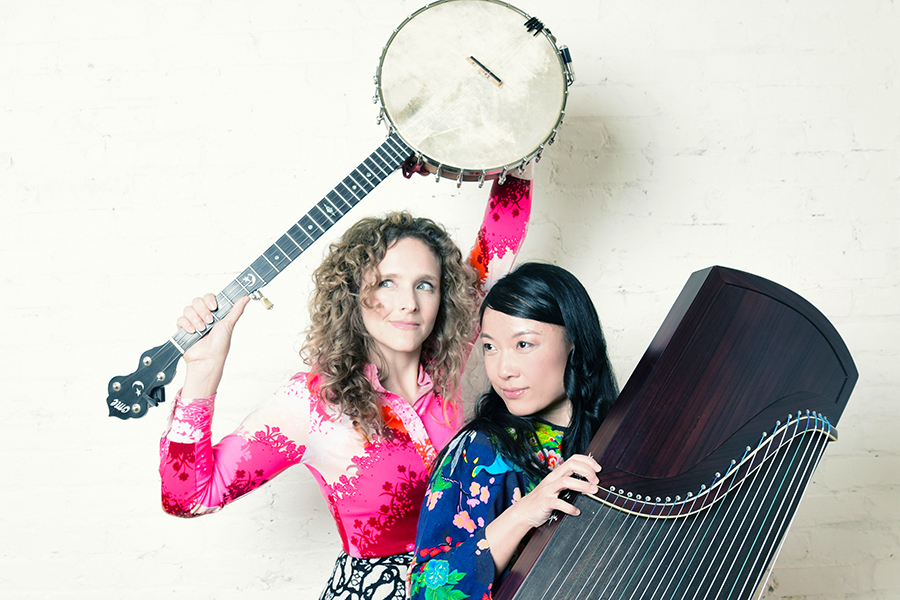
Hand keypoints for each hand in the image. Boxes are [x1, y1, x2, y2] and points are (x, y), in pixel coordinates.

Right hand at [177, 293, 249, 397]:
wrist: (208, 359)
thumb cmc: (219, 346)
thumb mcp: (229, 325)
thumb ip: (236, 310)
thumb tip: (245, 298)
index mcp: (214, 313)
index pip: (208, 297)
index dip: (209, 300)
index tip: (213, 307)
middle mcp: (203, 316)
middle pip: (197, 301)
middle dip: (203, 311)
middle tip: (209, 321)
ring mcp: (192, 322)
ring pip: (188, 309)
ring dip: (195, 319)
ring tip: (202, 329)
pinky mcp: (183, 329)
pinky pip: (180, 319)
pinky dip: (186, 325)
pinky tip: (193, 332)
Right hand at [484, 453, 600, 571]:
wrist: (524, 511)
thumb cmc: (543, 499)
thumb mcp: (556, 487)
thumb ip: (569, 481)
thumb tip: (589, 479)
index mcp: (557, 474)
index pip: (573, 459)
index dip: (587, 461)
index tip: (598, 468)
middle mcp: (552, 479)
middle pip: (571, 466)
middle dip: (586, 470)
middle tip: (597, 480)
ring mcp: (548, 489)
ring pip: (566, 481)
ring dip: (582, 485)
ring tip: (593, 490)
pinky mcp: (545, 502)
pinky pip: (559, 502)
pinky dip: (569, 507)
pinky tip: (576, 511)